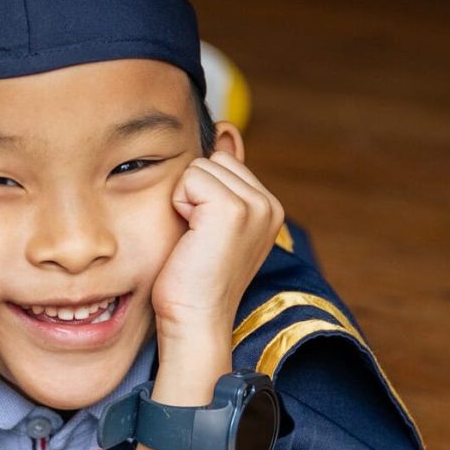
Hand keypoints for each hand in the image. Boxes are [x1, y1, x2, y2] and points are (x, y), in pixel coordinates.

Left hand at [151, 150, 284, 341]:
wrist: (194, 321)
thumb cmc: (192, 279)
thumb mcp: (209, 223)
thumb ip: (221, 179)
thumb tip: (225, 129)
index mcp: (268, 207)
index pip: (223, 162)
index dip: (199, 194)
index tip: (203, 235)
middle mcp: (269, 204)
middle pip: (211, 159)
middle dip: (192, 193)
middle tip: (197, 238)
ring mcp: (256, 205)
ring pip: (199, 166)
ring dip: (185, 200)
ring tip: (194, 239)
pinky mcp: (234, 209)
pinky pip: (190, 178)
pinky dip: (180, 206)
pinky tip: (191, 239)